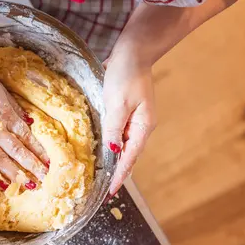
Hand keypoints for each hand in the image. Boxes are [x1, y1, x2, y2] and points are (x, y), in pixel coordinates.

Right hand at [0, 69, 48, 188]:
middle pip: (17, 151)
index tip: (48, 162)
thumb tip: (29, 122)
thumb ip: (14, 108)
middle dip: (32, 166)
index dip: (38, 150)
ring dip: (16, 175)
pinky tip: (1, 185)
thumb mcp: (0, 90)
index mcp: (5, 115)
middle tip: (44, 178)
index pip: (26, 136)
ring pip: (1, 161)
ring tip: (28, 186)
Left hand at [102, 55, 156, 196]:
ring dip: (113, 160)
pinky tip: (101, 151)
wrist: (132, 51)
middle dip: (117, 172)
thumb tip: (113, 152)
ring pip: (122, 145)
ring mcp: (133, 118)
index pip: (129, 158)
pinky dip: (110, 144)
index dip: (119, 176)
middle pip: (128, 154)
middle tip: (103, 190)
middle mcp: (140, 126)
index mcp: (143, 126)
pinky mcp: (124, 110)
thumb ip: (114, 128)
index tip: (110, 192)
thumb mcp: (117, 103)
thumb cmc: (126, 75)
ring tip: (101, 176)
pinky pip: (117, 133)